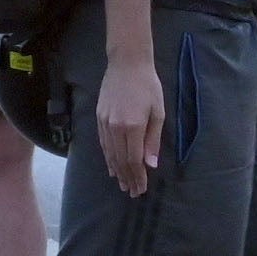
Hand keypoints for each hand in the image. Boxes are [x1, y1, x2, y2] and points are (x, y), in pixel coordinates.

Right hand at [93, 41, 164, 196]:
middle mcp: (115, 127)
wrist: (126, 64)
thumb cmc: (148, 86)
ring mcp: (104, 123)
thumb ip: (153, 140)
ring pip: (109, 153)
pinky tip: (111, 166)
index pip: (134, 160)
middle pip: (120, 160)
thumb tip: (151, 165)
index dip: (138, 176)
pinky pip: (102, 143)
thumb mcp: (157, 112)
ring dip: (116, 171)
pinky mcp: (99, 117)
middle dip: (127, 178)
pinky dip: (107, 157)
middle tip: (132, 192)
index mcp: (132, 126)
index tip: (141, 189)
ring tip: (122, 183)